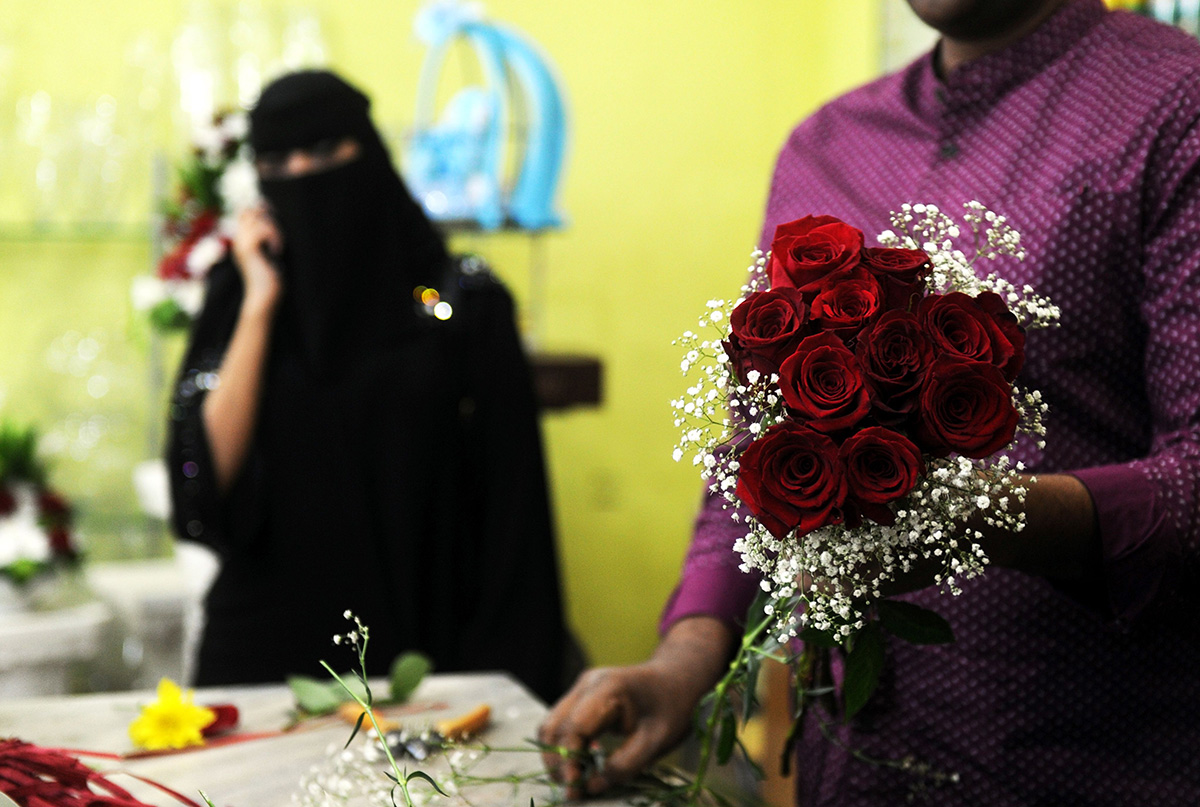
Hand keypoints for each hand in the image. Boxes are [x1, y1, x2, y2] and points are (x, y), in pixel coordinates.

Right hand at [231, 204, 282, 312]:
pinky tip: (276, 251)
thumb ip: (269, 235)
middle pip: (251, 211)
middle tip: (278, 237)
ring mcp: (241, 243)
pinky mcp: (248, 249)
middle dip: (268, 217)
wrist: (264, 295)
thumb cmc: (271, 276)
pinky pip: (262, 230)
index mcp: (242, 239)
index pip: (245, 212)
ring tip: (278, 247)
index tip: (276, 221)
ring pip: (258, 219)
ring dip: (274, 230)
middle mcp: (239, 239)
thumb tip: (274, 217)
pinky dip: (274, 238)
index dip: (261, 209)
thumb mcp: (270, 252)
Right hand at [539, 617, 732, 797]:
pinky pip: (562, 725)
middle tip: (572, 792)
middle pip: (554, 726)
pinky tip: (581, 766)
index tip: (575, 787)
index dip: (570, 759)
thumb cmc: (673, 706)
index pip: (575, 726)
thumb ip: (626, 765)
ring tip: (574, 783)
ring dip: (558, 757)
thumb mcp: (658, 741)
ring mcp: (581, 689)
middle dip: (558, 762)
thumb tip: (592, 786)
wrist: (678, 678)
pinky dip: (566, 748)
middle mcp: (587, 684)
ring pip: (552, 726)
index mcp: (608, 687)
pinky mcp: (581, 698)